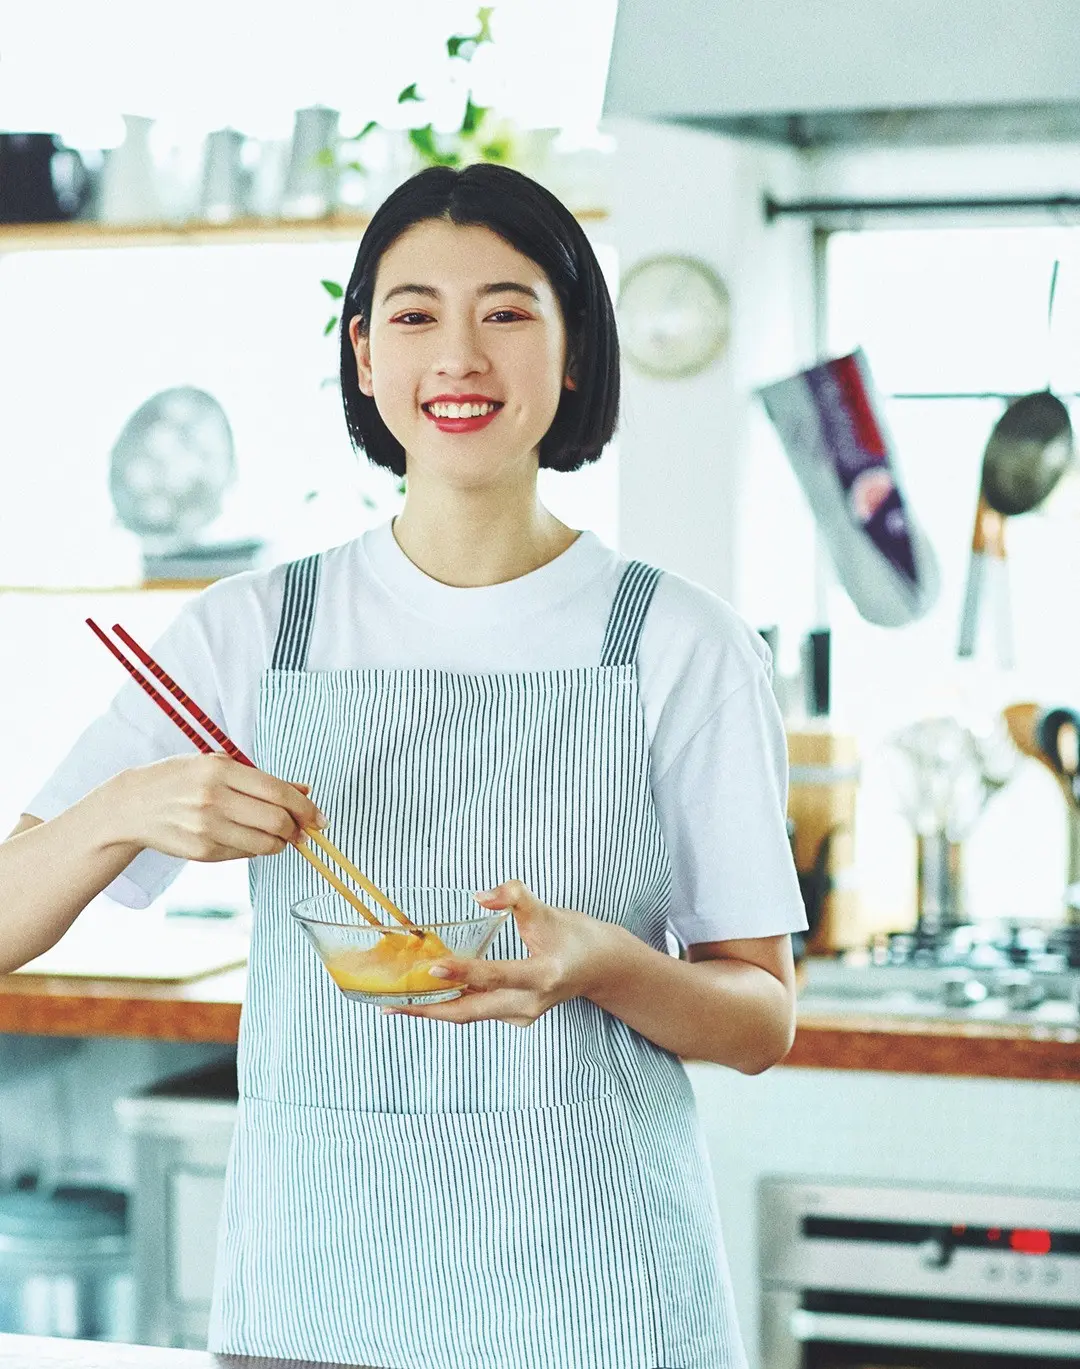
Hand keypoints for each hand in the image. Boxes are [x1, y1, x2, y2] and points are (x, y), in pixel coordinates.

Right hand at [98, 753, 326, 862]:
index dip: (305, 808)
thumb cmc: (182, 780)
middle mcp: (213, 798)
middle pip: (276, 821)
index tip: (320, 818)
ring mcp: (205, 828)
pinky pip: (244, 854)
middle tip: (303, 830)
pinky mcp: (200, 852)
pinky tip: (248, 838)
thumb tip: (306, 792)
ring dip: (280, 843)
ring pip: (264, 844)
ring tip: (278, 836)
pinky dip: (255, 849)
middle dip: (298, 829)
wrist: (133, 805)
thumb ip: (263, 779)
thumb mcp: (219, 765)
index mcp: (220, 769)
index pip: (277, 791)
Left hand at [385, 880, 615, 1027]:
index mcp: (544, 975)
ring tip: (395, 1001)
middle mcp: (530, 1003)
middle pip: (471, 1010)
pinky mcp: (514, 1017)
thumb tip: (480, 895)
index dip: (464, 971)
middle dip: (429, 1007)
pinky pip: (475, 1011)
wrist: (602, 967)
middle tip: (389, 1003)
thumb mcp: (549, 912)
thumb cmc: (576, 936)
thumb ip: (516, 898)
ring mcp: (522, 1015)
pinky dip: (449, 1004)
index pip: (496, 975)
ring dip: (433, 1008)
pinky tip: (425, 994)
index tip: (433, 966)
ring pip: (469, 1014)